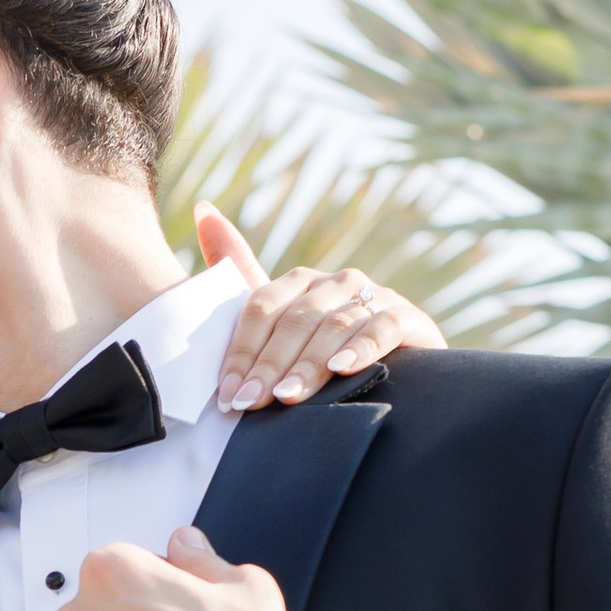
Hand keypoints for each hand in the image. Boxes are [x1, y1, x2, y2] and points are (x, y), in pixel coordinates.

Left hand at [194, 207, 443, 414]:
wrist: (402, 379)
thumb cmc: (329, 357)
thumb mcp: (284, 328)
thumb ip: (242, 276)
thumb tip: (202, 207)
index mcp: (301, 284)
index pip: (262, 309)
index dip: (241, 351)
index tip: (226, 394)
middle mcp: (336, 283)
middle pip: (295, 321)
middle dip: (269, 366)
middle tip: (249, 403)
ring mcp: (374, 297)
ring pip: (333, 327)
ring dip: (307, 364)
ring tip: (287, 397)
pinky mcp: (407, 318)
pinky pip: (381, 328)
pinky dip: (361, 347)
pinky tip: (343, 368)